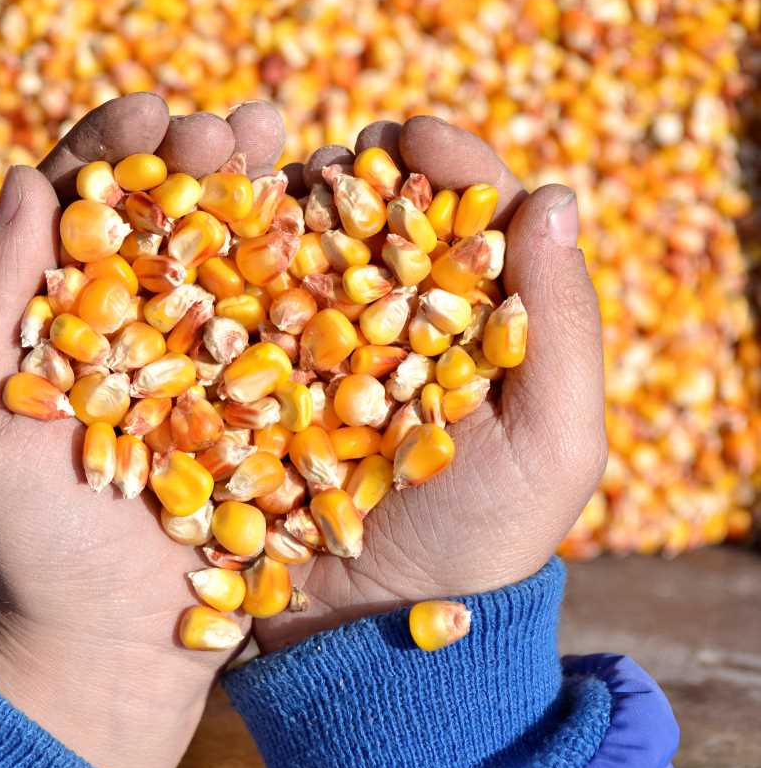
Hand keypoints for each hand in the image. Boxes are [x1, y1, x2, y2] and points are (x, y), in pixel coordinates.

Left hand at [0, 94, 284, 767]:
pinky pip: (290, 324)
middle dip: (202, 157)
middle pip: (171, 213)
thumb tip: (27, 180)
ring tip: (290, 144)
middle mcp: (143, 318)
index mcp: (65, 308)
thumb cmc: (27, 536)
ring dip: (262, 192)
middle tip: (236, 128)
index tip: (154, 111)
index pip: (87, 202)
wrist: (111, 636)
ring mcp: (211, 354)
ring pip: (236, 254)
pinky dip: (311, 270)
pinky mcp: (267, 398)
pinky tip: (335, 221)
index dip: (118, 145)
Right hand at [255, 117, 606, 651]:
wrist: (370, 631)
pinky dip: (219, 262)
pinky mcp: (244, 382)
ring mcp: (310, 350)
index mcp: (466, 328)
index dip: (448, 165)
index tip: (415, 136)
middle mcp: (386, 326)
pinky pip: (231, 309)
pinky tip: (207, 229)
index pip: (466, 222)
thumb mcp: (553, 447)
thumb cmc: (476, 544)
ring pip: (299, 251)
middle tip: (337, 147)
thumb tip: (550, 193)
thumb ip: (560, 325)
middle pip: (376, 220)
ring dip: (281, 198)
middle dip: (357, 169)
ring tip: (261, 169)